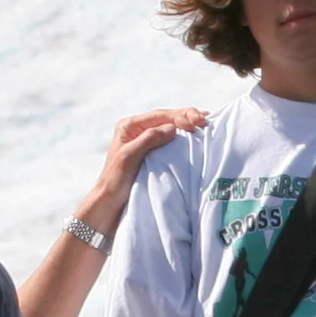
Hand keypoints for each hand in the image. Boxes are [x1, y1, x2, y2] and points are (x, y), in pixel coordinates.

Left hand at [74, 107, 208, 238]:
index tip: (197, 122)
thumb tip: (172, 128)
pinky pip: (170, 140)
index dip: (180, 116)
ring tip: (205, 123)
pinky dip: (184, 137)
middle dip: (187, 117)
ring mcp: (145, 140)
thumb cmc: (116, 180)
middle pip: (167, 118)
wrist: (109, 201)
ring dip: (188, 125)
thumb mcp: (130, 157)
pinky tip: (195, 135)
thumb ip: (149, 140)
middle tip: (206, 120)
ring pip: (170, 127)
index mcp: (129, 126)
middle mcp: (137, 129)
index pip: (160, 115)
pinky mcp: (152, 152)